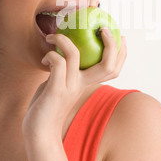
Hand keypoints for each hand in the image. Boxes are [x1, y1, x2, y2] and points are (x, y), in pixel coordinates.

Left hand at [22, 29, 126, 143]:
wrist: (39, 132)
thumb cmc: (48, 106)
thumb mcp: (61, 85)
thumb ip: (66, 71)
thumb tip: (61, 52)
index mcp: (88, 83)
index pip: (113, 68)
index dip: (121, 52)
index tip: (117, 34)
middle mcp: (83, 85)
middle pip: (109, 65)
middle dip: (111, 44)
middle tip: (102, 28)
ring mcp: (70, 87)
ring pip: (75, 55)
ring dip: (64, 40)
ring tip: (53, 36)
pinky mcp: (56, 90)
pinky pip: (57, 63)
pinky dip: (51, 55)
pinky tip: (44, 59)